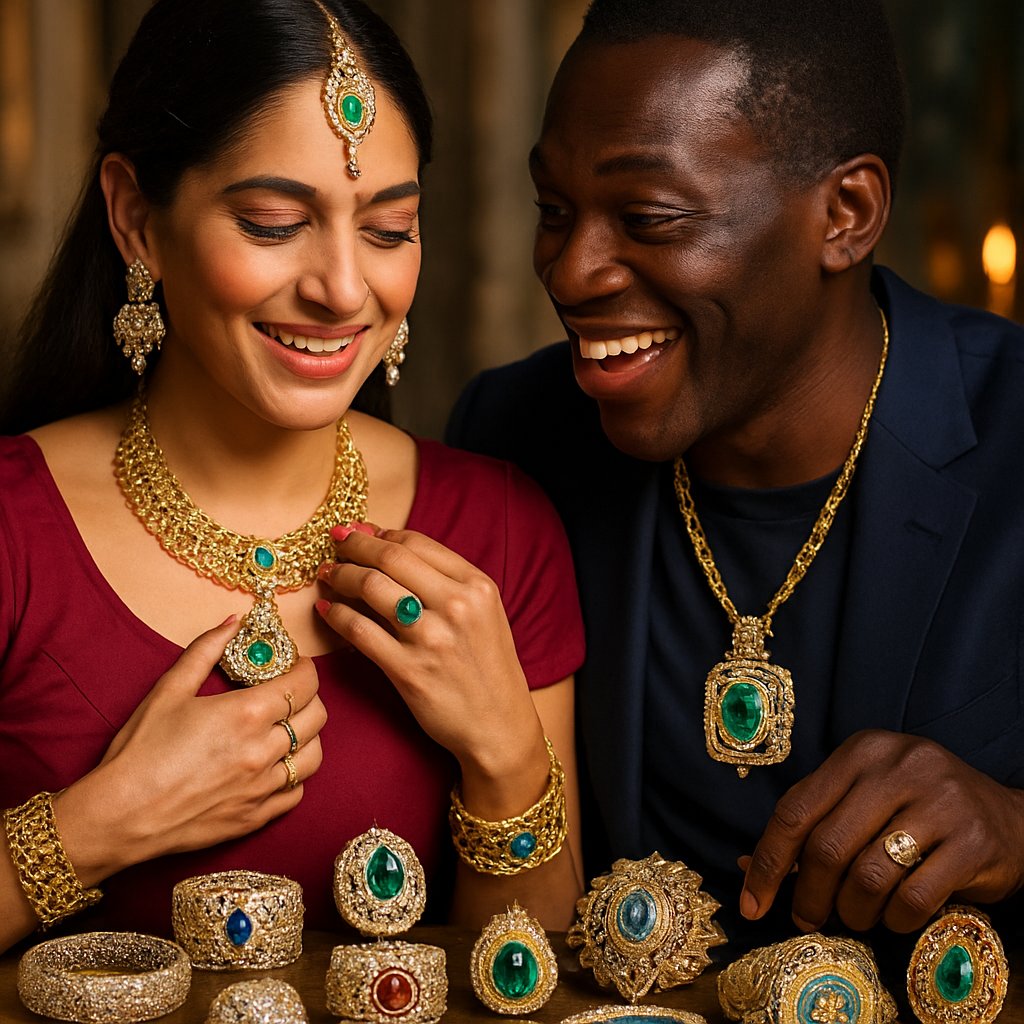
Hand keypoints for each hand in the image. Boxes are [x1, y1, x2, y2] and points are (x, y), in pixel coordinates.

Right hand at [65, 618, 325, 871]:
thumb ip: (206, 650)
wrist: (119, 816)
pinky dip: (294, 776)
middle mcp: (264, 750)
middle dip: (310, 697)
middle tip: (291, 693)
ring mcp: (263, 787)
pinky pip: (296, 792)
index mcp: (247, 714)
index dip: (306, 668)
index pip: (304, 683)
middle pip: (317, 716)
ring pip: (314, 756)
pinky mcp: (255, 817)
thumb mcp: (169, 690)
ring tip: (288, 728)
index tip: (296, 664)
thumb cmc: (140, 752)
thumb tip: (233, 622)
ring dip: (308, 736)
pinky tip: (276, 766)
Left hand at [316, 525, 546, 787]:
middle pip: (390, 558)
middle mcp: (457, 606)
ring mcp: (431, 639)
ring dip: (341, 575)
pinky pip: (360, 631)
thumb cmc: (487, 667)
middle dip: (354, 545)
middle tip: (335, 543)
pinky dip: (336, 615)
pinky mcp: (408, 671)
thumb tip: (388, 546)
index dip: (380, 533)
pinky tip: (326, 609)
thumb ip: (445, 581)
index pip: (417, 543)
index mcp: (477, 586)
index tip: (359, 532)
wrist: (499, 726)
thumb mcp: (483, 613)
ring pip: (371, 588)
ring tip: (328, 574)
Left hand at [740, 729, 1023, 932]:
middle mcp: (898, 767)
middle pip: (827, 846)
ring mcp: (939, 802)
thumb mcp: (861, 800)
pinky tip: (893, 917)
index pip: (795, 810)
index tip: (751, 902)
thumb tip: (748, 864)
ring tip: (854, 917)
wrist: (1007, 817)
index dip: (767, 862)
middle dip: (808, 895)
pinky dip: (894, 920)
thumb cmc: (916, 809)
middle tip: (806, 918)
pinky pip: (914, 897)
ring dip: (852, 911)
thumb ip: (812, 825)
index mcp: (861, 752)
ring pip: (868, 875)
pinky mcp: (973, 842)